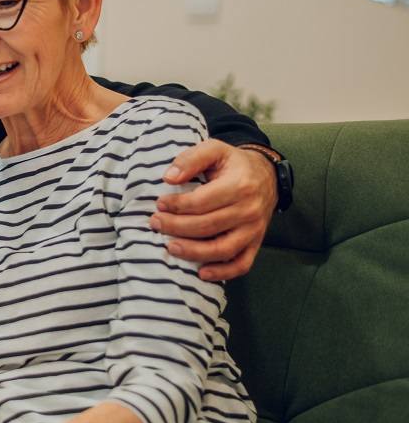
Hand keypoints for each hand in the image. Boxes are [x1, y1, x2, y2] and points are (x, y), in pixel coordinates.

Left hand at [151, 140, 273, 281]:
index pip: (202, 202)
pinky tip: (202, 273)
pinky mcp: (256, 243)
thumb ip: (191, 159)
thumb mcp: (215, 149)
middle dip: (176, 227)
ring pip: (222, 248)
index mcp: (239, 185)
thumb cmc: (233, 163)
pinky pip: (242, 264)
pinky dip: (223, 272)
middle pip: (207, 226)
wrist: (266, 176)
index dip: (177, 205)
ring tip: (170, 247)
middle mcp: (249, 210)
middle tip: (155, 223)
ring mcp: (254, 230)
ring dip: (193, 252)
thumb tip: (169, 177)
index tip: (159, 204)